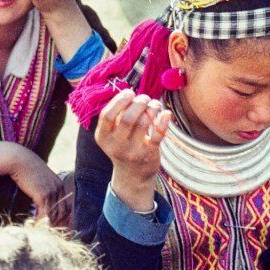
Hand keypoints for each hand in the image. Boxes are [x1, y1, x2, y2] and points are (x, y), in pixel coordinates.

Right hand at [0, 142, 70, 226]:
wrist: (18, 159)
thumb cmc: (25, 167)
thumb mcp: (38, 178)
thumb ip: (41, 188)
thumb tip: (38, 199)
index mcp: (59, 184)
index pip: (65, 206)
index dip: (60, 217)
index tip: (54, 226)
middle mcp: (58, 188)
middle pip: (63, 212)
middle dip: (57, 224)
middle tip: (49, 233)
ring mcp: (52, 192)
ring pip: (55, 215)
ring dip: (48, 225)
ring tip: (41, 232)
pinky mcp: (43, 195)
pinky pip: (45, 214)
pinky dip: (41, 222)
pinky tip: (35, 227)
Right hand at [95, 90, 170, 211]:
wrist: (132, 176)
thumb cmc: (123, 146)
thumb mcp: (113, 135)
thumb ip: (118, 116)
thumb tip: (130, 93)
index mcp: (103, 137)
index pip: (107, 115)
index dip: (119, 100)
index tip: (130, 93)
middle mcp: (116, 145)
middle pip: (128, 118)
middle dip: (139, 103)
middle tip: (145, 98)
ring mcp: (132, 151)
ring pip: (143, 123)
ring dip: (151, 109)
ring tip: (154, 105)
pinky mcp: (148, 155)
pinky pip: (157, 135)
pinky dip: (163, 121)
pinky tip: (166, 113)